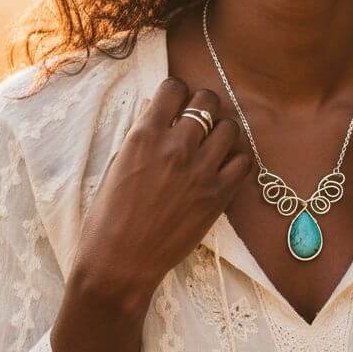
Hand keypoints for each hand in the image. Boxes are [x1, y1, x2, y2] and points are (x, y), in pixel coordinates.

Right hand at [69, 76, 251, 314]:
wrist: (120, 263)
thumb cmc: (108, 216)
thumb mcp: (117, 164)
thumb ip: (141, 133)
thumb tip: (158, 107)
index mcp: (145, 135)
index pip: (174, 88)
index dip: (177, 92)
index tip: (176, 103)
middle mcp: (176, 146)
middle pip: (208, 101)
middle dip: (204, 106)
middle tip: (199, 121)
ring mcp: (200, 171)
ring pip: (231, 127)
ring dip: (222, 131)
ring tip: (213, 145)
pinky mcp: (218, 196)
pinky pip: (244, 162)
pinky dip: (237, 161)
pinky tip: (223, 168)